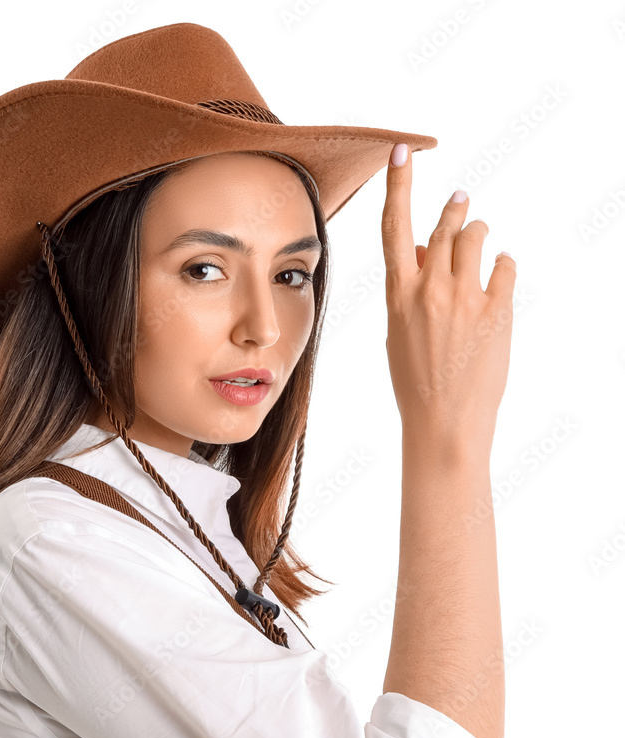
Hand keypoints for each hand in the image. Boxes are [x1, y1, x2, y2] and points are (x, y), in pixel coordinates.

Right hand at [381, 143, 515, 456]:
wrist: (443, 422)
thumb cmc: (417, 383)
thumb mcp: (399, 333)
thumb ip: (410, 291)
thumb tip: (425, 254)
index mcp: (397, 296)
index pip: (394, 227)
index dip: (398, 185)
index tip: (400, 152)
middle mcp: (429, 289)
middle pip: (443, 226)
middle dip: (454, 209)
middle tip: (462, 201)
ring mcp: (464, 297)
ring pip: (476, 237)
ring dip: (479, 231)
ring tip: (481, 237)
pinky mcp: (496, 309)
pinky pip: (505, 266)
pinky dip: (503, 266)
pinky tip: (500, 275)